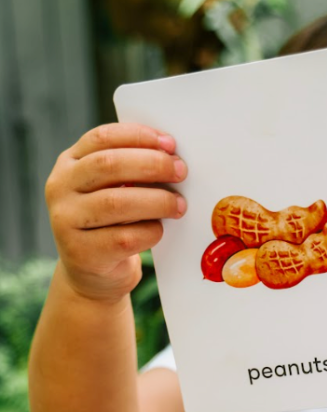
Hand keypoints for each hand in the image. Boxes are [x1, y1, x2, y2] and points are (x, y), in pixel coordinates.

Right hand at [44, 123, 187, 303]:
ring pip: (117, 202)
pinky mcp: (82, 253)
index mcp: (69, 164)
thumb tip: (172, 156)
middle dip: (152, 165)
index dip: (138, 136)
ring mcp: (66, 221)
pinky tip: (158, 230)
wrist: (93, 274)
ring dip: (157, 201)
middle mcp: (60, 188)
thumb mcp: (112, 190)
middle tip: (180, 172)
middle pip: (109, 165)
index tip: (170, 144)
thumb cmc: (111, 224)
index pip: (101, 138)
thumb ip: (130, 171)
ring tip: (179, 205)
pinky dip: (150, 232)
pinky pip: (125, 238)